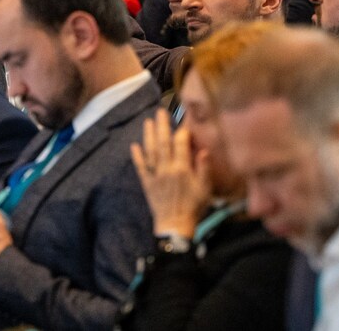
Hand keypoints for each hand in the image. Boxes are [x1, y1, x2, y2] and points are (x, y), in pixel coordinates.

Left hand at [130, 109, 210, 238]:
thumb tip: (203, 150)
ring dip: (149, 136)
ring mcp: (154, 175)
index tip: (184, 125)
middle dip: (162, 126)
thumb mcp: (205, 189)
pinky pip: (140, 167)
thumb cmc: (193, 207)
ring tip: (148, 122)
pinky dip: (137, 156)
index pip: (180, 144)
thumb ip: (204, 169)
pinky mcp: (146, 183)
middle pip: (163, 143)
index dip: (182, 132)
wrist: (175, 226)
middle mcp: (166, 169)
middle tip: (160, 112)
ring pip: (150, 151)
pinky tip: (134, 145)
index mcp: (182, 169)